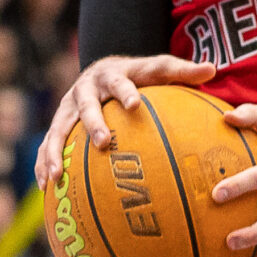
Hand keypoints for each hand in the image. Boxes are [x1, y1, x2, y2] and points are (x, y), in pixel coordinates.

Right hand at [34, 54, 218, 188]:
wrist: (101, 72)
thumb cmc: (137, 76)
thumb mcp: (158, 69)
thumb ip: (183, 71)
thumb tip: (213, 70)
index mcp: (112, 75)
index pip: (122, 81)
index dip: (127, 92)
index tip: (136, 104)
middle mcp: (86, 89)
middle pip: (87, 106)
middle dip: (93, 124)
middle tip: (104, 143)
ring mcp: (68, 107)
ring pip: (58, 128)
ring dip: (56, 151)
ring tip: (57, 176)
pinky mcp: (59, 124)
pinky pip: (48, 144)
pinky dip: (44, 163)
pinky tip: (46, 187)